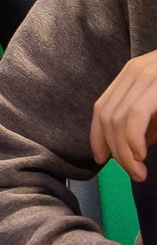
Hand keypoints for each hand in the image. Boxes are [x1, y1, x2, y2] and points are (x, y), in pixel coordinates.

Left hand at [90, 48, 156, 181]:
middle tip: (131, 174)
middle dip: (114, 150)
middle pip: (107, 115)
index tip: (100, 159)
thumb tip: (124, 149)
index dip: (97, 135)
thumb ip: (145, 121)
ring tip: (138, 172)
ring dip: (124, 152)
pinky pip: (136, 115)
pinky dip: (133, 139)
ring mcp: (147, 74)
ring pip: (118, 118)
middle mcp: (134, 71)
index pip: (101, 107)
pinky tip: (141, 154)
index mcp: (131, 74)